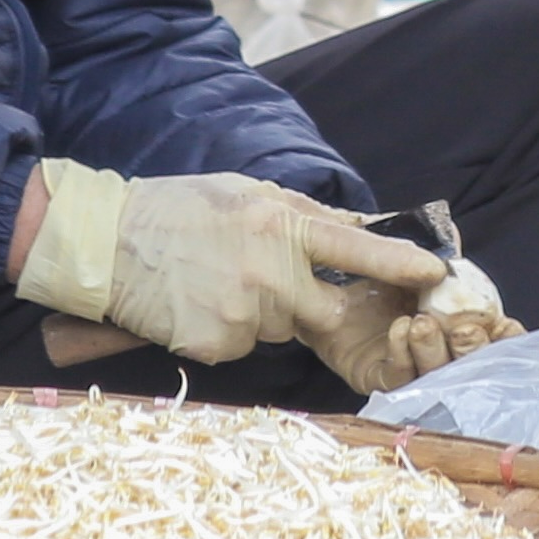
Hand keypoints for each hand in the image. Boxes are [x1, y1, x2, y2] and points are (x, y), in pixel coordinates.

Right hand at [17, 164, 446, 366]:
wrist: (104, 244)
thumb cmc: (175, 210)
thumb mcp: (243, 191)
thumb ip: (300, 213)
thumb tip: (354, 227)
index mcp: (277, 225)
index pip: (353, 249)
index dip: (397, 263)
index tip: (434, 272)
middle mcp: (269, 273)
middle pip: (325, 312)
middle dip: (314, 307)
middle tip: (272, 285)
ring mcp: (244, 315)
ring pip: (279, 329)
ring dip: (262, 314)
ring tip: (216, 283)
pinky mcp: (217, 345)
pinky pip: (242, 347)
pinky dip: (227, 332)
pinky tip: (196, 306)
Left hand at [301, 252, 523, 396]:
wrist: (302, 260)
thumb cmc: (357, 248)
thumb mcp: (397, 238)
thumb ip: (428, 241)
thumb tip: (453, 238)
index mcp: (448, 310)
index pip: (488, 331)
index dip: (502, 334)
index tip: (507, 325)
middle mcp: (430, 339)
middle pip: (466, 359)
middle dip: (473, 348)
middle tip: (466, 328)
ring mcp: (401, 359)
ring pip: (433, 372)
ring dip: (435, 351)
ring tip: (424, 323)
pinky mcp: (369, 372)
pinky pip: (395, 377)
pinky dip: (403, 356)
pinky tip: (401, 330)